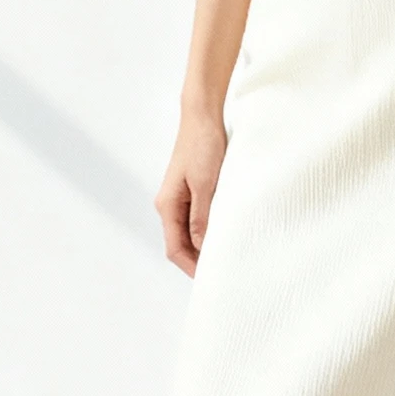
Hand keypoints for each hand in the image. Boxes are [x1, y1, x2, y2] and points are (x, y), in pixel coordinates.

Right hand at [155, 104, 227, 275]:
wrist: (203, 115)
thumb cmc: (203, 145)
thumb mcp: (206, 184)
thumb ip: (202, 217)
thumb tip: (203, 247)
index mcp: (167, 205)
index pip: (175, 248)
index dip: (191, 267)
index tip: (211, 280)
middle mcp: (170, 204)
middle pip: (181, 244)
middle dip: (198, 261)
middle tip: (223, 273)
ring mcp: (181, 197)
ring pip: (190, 232)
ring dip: (205, 245)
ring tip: (227, 256)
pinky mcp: (193, 189)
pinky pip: (198, 218)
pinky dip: (209, 230)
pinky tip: (226, 232)